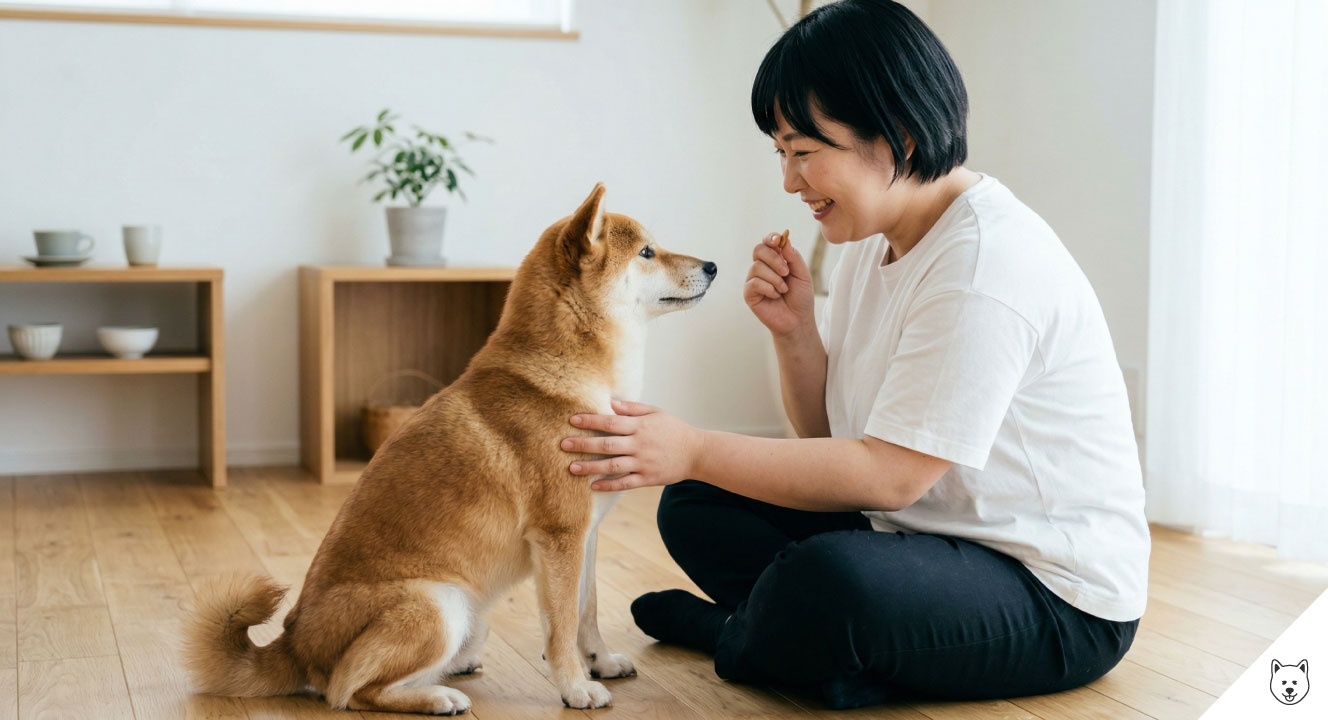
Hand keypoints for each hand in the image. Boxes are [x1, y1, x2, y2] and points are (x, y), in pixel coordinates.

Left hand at [561, 399, 704, 490]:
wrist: (697, 453)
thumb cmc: (674, 430)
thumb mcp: (656, 413)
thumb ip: (633, 408)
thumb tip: (610, 403)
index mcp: (640, 426)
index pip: (610, 422)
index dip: (590, 421)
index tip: (573, 420)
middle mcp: (639, 445)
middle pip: (607, 444)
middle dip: (584, 444)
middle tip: (564, 445)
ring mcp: (643, 463)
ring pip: (613, 466)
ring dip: (591, 467)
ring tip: (572, 468)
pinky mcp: (647, 478)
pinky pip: (625, 483)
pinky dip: (609, 485)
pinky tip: (593, 486)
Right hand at [744, 232, 814, 336]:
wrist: (798, 319)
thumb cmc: (800, 297)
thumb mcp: (802, 274)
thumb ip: (794, 257)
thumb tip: (784, 240)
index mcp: (775, 260)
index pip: (767, 242)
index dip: (770, 238)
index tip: (777, 240)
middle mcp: (762, 268)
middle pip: (758, 250)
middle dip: (774, 259)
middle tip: (786, 272)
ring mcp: (754, 280)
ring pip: (757, 267)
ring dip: (775, 278)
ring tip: (783, 290)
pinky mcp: (749, 293)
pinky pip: (754, 282)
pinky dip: (769, 288)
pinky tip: (775, 296)